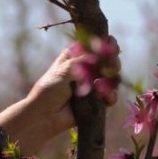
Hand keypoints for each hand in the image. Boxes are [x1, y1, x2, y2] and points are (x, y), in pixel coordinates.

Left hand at [0, 47, 120, 154]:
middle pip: (108, 60)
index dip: (106, 43)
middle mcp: (87, 68)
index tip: (111, 45)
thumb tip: (98, 57)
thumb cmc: (49, 89)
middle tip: (111, 67)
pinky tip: (106, 98)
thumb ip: (81, 62)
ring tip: (99, 87)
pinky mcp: (97, 100)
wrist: (44, 115)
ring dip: (111, 80)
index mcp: (77, 56)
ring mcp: (93, 84)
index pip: (95, 45)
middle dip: (112, 62)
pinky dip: (111, 96)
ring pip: (112, 78)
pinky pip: (111, 96)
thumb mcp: (63, 71)